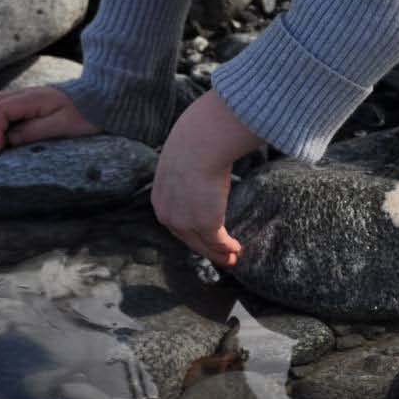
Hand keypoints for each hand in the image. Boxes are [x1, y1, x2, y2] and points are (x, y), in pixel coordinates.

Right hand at [0, 86, 100, 152]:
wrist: (103, 99)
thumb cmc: (86, 114)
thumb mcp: (62, 127)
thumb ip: (33, 132)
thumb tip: (8, 140)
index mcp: (32, 98)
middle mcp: (25, 93)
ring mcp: (25, 97)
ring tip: (3, 144)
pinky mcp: (29, 103)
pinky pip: (5, 109)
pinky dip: (1, 122)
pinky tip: (11, 137)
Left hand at [151, 89, 263, 268]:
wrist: (199, 144)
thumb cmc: (194, 141)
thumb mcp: (181, 159)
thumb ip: (187, 169)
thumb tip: (200, 161)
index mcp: (160, 199)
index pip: (175, 222)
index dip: (191, 232)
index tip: (203, 237)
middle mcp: (168, 216)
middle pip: (188, 239)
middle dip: (206, 249)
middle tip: (221, 256)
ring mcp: (187, 223)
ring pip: (204, 245)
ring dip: (219, 253)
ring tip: (232, 257)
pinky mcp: (207, 225)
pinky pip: (219, 242)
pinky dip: (229, 248)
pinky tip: (238, 248)